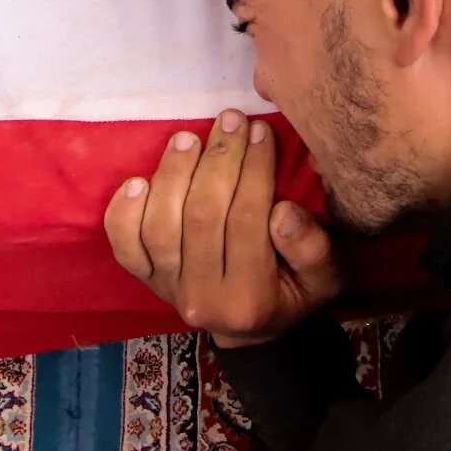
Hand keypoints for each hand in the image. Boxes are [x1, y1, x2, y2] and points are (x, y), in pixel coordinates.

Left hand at [104, 109, 341, 348]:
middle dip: (218, 160)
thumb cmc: (295, 291)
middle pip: (202, 217)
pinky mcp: (146, 280)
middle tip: (230, 120)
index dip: (254, 170)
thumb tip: (282, 212)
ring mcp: (168, 289)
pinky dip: (125, 212)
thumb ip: (312, 248)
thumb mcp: (326, 277)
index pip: (247, 221)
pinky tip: (139, 180)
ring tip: (188, 138)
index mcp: (250, 298)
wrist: (251, 330)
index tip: (261, 131)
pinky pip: (124, 246)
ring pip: (160, 226)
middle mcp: (202, 297)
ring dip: (172, 174)